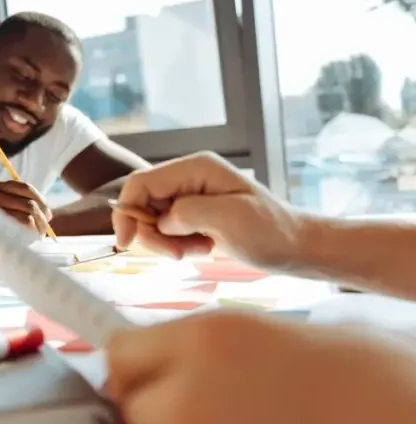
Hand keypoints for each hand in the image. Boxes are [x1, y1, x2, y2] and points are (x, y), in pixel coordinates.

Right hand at [0, 180, 52, 236]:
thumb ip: (8, 206)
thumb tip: (40, 213)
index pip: (24, 187)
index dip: (40, 199)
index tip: (47, 213)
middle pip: (29, 199)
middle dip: (42, 214)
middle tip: (46, 227)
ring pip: (27, 210)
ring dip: (38, 224)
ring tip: (39, 235)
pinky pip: (19, 222)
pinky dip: (28, 230)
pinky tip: (29, 238)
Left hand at [106, 310, 415, 423]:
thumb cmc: (382, 392)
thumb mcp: (294, 339)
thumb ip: (223, 350)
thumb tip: (180, 364)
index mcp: (209, 337)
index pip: (122, 354)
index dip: (140, 372)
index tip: (151, 385)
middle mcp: (186, 392)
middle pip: (135, 408)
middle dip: (163, 418)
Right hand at [112, 151, 304, 265]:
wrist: (297, 247)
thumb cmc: (270, 232)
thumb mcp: (229, 219)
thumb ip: (186, 213)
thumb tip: (161, 221)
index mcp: (195, 169)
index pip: (141, 183)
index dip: (127, 210)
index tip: (126, 242)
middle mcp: (189, 177)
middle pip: (144, 202)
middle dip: (152, 232)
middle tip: (176, 254)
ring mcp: (192, 194)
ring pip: (154, 218)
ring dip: (167, 241)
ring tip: (198, 250)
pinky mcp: (195, 212)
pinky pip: (169, 228)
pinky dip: (178, 244)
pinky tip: (203, 248)